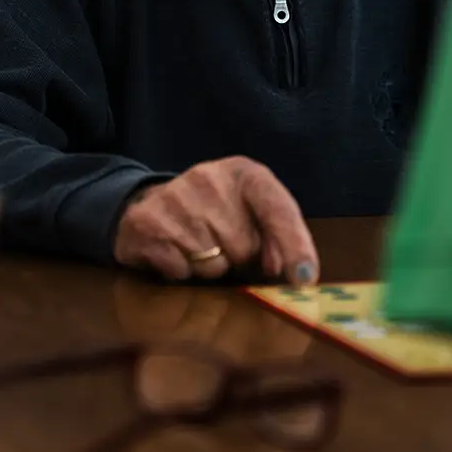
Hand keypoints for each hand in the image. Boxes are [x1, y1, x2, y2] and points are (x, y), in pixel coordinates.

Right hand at [114, 157, 319, 284]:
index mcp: (244, 173)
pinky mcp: (145, 222)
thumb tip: (280, 268)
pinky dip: (180, 270)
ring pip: (211, 264)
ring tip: (196, 245)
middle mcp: (208, 178)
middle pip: (243, 247)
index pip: (277, 208)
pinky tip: (174, 250)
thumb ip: (276, 235)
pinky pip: (180, 270)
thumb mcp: (251, 209)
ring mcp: (174, 198)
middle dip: (238, 256)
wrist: (151, 201)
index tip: (305, 278)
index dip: (295, 244)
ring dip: (208, 266)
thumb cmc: (216, 209)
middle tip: (222, 242)